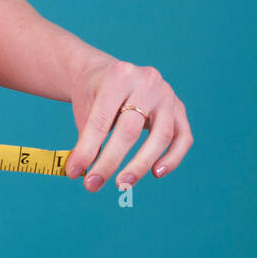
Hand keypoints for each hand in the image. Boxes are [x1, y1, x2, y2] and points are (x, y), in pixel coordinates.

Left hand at [65, 54, 191, 190]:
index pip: (101, 120)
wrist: (109, 72)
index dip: (87, 149)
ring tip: (123, 184)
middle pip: (130, 130)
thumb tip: (82, 172)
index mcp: (118, 77)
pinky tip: (156, 173)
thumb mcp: (84, 108)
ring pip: (161, 136)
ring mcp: (167, 95)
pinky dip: (172, 158)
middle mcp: (147, 82)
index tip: (73, 172)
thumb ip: (86, 138)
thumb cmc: (95, 95)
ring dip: (141, 165)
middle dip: (110, 162)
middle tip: (93, 185)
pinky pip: (183, 138)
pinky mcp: (180, 108)